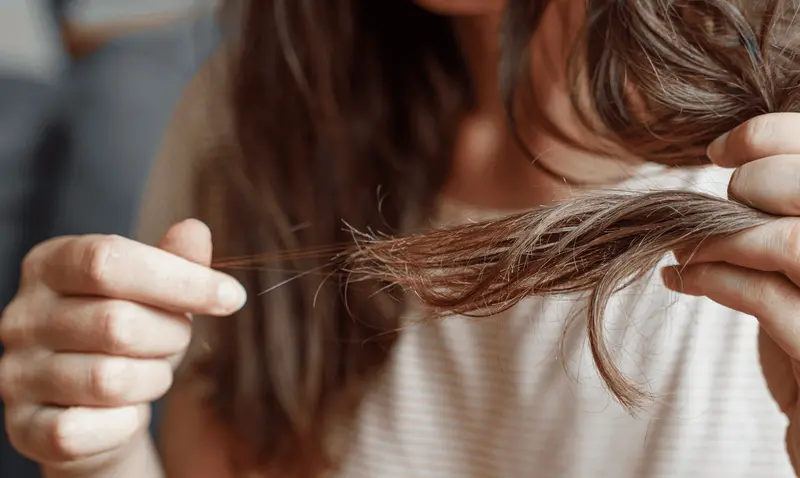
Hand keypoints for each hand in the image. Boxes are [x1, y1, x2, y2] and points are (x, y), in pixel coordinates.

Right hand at [0, 219, 245, 473]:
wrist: (94, 407)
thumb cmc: (130, 337)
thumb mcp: (157, 293)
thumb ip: (175, 261)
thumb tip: (195, 231)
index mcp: (51, 264)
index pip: (109, 261)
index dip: (179, 279)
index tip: (233, 297)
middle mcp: (23, 315)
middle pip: (116, 323)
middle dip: (170, 336)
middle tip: (177, 340)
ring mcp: (16, 372)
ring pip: (108, 380)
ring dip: (152, 380)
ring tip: (150, 374)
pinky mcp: (24, 426)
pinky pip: (82, 429)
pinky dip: (124, 423)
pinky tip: (127, 413)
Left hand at [660, 113, 799, 472]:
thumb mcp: (791, 270)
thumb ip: (772, 224)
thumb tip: (722, 178)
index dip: (774, 135)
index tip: (720, 150)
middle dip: (750, 185)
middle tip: (714, 208)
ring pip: (789, 241)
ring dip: (724, 237)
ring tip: (687, 248)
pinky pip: (768, 300)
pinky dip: (713, 280)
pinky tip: (680, 278)